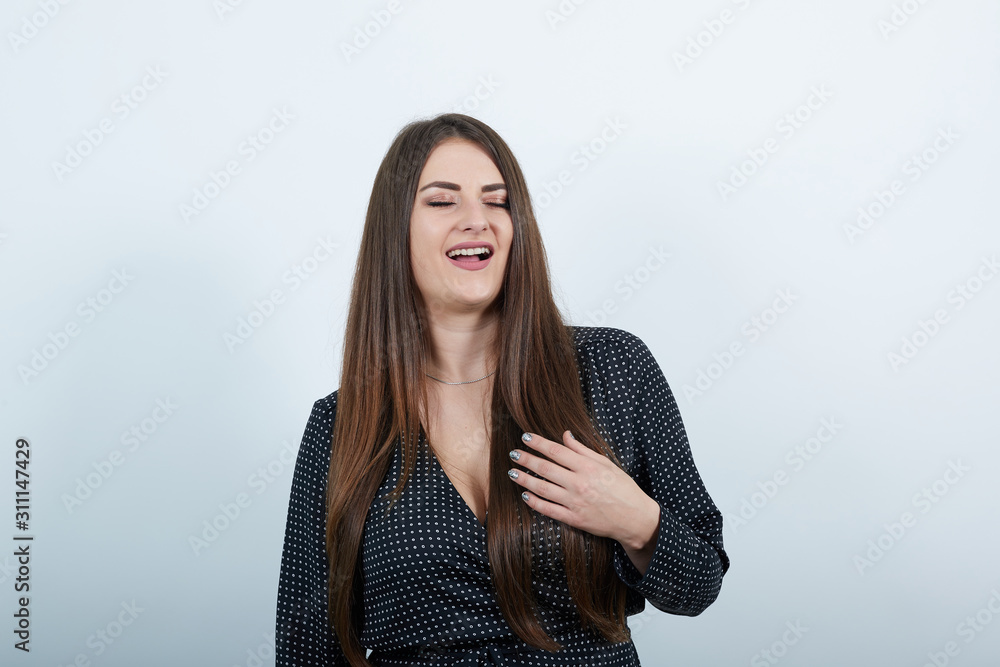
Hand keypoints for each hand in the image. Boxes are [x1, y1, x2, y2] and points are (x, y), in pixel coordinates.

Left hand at [508, 431, 660, 551]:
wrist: (635, 518)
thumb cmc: (624, 489)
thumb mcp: (607, 464)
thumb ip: (584, 450)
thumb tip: (566, 435)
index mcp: (588, 467)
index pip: (557, 451)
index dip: (539, 443)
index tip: (525, 437)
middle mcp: (580, 484)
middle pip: (546, 469)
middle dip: (526, 459)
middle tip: (513, 453)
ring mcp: (575, 502)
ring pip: (543, 489)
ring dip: (525, 479)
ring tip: (512, 472)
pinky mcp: (574, 519)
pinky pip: (549, 510)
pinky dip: (535, 502)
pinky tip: (525, 495)